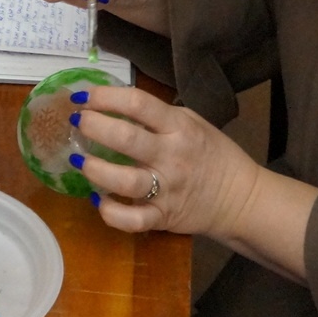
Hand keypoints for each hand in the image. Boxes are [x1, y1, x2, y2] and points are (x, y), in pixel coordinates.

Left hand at [67, 84, 261, 237]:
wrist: (240, 198)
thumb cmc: (212, 154)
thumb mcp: (192, 122)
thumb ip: (157, 115)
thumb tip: (111, 103)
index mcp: (179, 127)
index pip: (138, 103)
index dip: (105, 96)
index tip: (83, 95)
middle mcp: (171, 156)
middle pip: (127, 139)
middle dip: (94, 126)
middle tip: (77, 122)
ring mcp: (166, 190)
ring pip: (125, 182)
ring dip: (95, 170)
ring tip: (78, 160)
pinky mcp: (163, 217)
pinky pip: (132, 220)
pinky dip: (110, 212)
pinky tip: (97, 199)